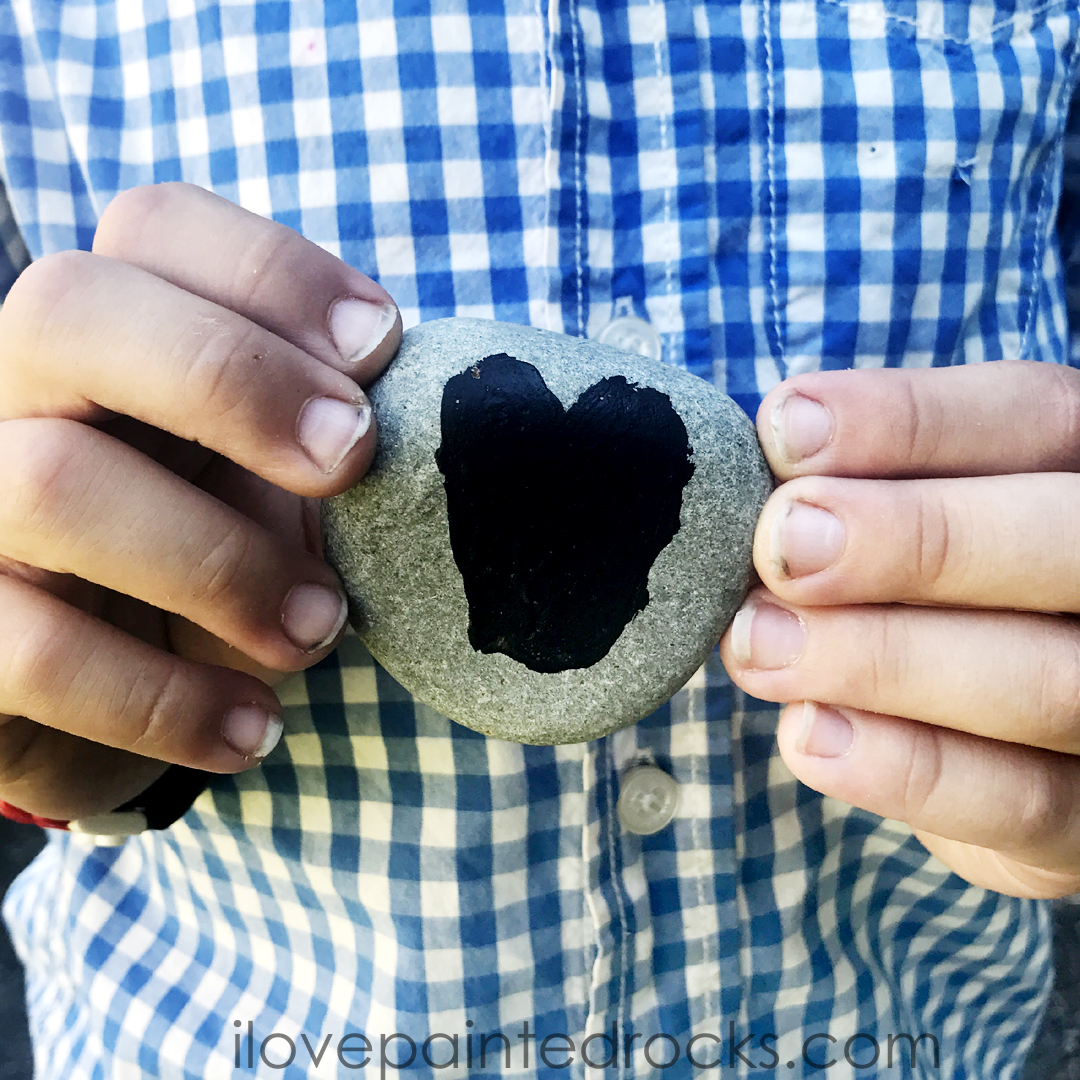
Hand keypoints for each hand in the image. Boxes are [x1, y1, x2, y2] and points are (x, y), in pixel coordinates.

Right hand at [0, 183, 399, 820]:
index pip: (153, 227)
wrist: (113, 692)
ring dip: (223, 564)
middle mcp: (7, 394)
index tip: (383, 344)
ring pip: (54, 484)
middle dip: (232, 379)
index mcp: (104, 332)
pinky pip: (35, 651)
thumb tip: (401, 415)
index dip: (273, 271)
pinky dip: (169, 698)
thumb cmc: (217, 552)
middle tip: (352, 454)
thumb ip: (315, 429)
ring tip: (317, 629)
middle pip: (70, 311)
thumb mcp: (270, 477)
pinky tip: (252, 728)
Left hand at [720, 360, 1079, 898]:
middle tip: (785, 545)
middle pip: (1060, 540)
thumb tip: (762, 472)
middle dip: (912, 538)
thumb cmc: (929, 593)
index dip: (907, 420)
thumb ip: (858, 489)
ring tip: (759, 645)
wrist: (992, 741)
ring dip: (881, 659)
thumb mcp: (908, 518)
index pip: (1028, 417)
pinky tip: (808, 735)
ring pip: (1044, 679)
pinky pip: (1020, 803)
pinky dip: (904, 770)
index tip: (785, 431)